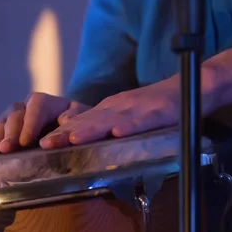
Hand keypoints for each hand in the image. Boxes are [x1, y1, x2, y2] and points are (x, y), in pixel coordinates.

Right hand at [0, 93, 90, 154]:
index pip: (37, 106)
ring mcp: (16, 116)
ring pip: (2, 121)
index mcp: (50, 102)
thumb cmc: (82, 126)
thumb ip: (76, 118)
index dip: (30, 123)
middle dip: (10, 132)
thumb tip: (65, 122)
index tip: (25, 141)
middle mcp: (29, 106)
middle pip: (16, 114)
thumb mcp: (85, 120)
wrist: (75, 128)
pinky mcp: (7, 128)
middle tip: (5, 149)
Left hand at [39, 77, 182, 148]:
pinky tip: (118, 134)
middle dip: (66, 133)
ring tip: (73, 139)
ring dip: (91, 130)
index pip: (81, 122)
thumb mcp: (125, 114)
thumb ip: (105, 125)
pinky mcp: (159, 113)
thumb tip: (78, 141)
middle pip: (89, 121)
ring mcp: (138, 109)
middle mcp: (119, 107)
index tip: (40, 144)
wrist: (190, 86)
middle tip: (45, 145)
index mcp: (110, 109)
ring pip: (111, 120)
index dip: (61, 132)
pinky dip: (130, 127)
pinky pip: (143, 121)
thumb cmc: (156, 105)